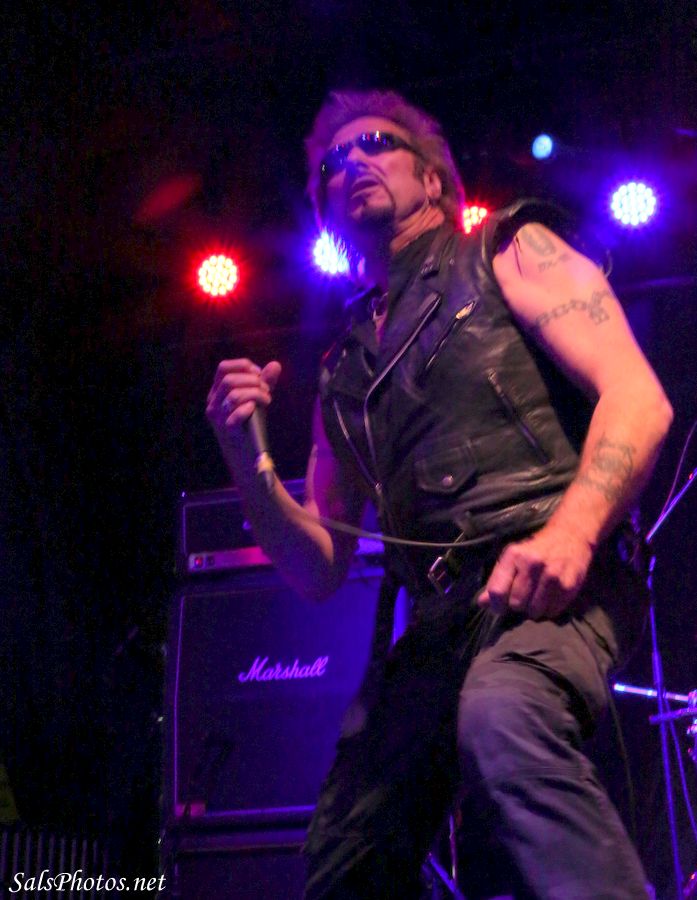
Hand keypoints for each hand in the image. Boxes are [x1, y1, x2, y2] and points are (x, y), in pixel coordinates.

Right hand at [206, 358, 281, 436]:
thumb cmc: (251, 423)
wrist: (247, 454)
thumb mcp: (257, 399)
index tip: (259, 375)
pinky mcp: (227, 431)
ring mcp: (218, 418)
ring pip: (233, 395)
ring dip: (255, 394)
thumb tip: (276, 364)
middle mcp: (213, 403)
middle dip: (252, 381)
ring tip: (267, 400)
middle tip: (266, 390)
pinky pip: (235, 415)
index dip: (243, 366)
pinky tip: (255, 409)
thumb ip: (265, 382)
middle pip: (228, 380)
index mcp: (217, 392)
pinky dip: (247, 409)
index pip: (223, 368)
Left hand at [477, 524, 594, 619]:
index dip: (496, 605)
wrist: (570, 536)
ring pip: (534, 611)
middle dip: (517, 605)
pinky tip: (550, 596)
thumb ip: (496, 580)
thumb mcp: (513, 557)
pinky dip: (549, 609)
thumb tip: (482, 603)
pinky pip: (552, 612)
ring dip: (534, 609)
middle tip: (523, 596)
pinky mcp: (569, 586)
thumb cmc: (535, 549)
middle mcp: (533, 564)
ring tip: (537, 596)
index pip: (497, 591)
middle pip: (516, 604)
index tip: (499, 607)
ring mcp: (552, 575)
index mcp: (514, 555)